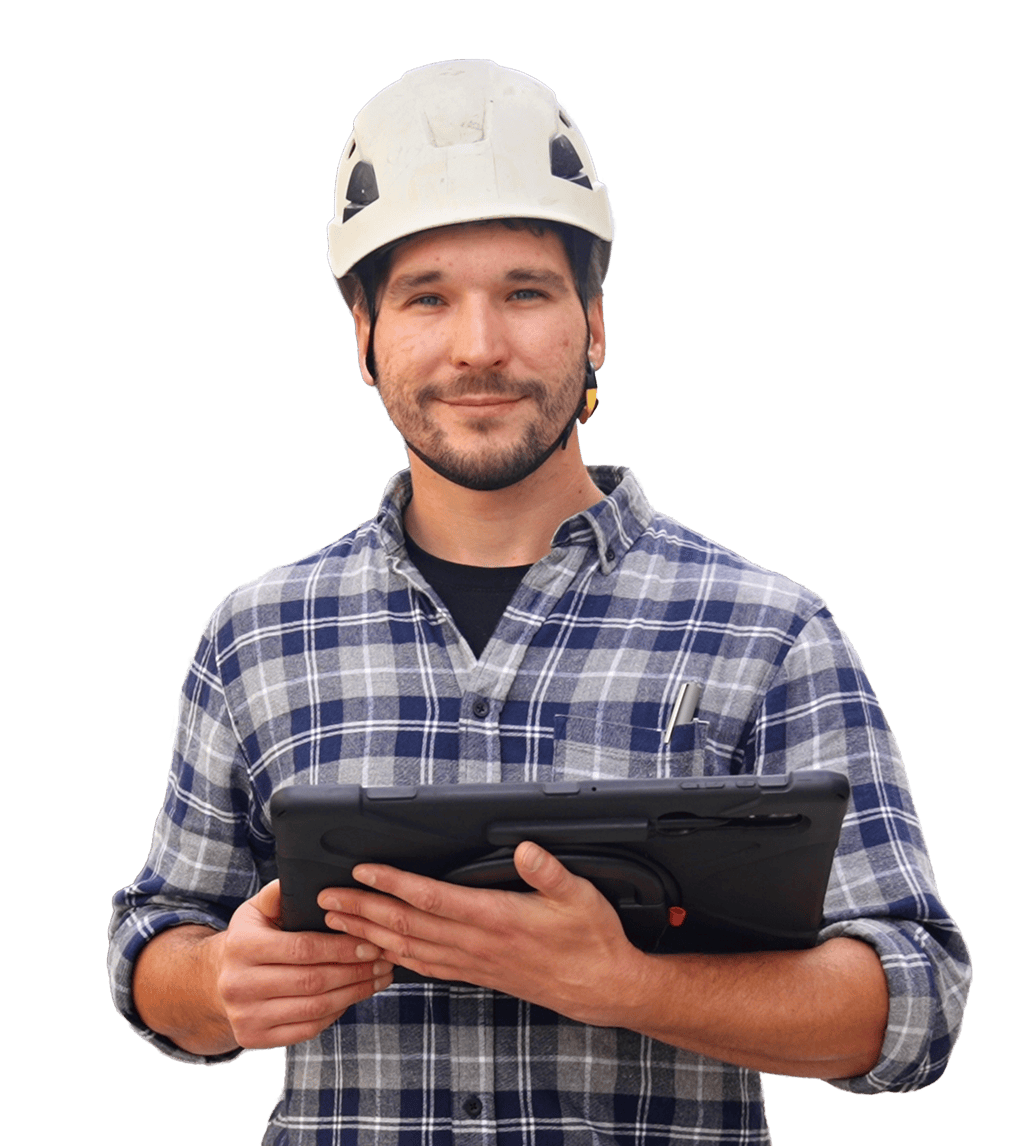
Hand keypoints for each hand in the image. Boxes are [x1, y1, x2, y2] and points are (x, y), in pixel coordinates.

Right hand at [214, 879, 393, 1048]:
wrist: (216, 981)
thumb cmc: (250, 938)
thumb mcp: (256, 910)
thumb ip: (279, 894)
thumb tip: (306, 879)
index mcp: (241, 946)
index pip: (302, 948)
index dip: (341, 947)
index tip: (370, 943)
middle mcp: (238, 984)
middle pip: (311, 980)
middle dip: (354, 971)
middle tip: (383, 961)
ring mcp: (245, 1016)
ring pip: (313, 1008)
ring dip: (352, 994)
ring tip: (377, 979)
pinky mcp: (253, 1039)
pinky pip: (306, 1029)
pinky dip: (335, 1014)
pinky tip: (352, 998)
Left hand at [318, 842, 648, 1025]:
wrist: (601, 987)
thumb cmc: (591, 938)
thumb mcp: (580, 894)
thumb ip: (548, 871)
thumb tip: (526, 848)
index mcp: (496, 917)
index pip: (432, 899)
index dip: (393, 883)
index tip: (363, 870)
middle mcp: (477, 943)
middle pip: (407, 925)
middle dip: (363, 909)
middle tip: (326, 898)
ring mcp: (473, 962)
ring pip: (409, 949)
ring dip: (369, 934)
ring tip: (337, 922)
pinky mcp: (477, 973)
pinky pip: (426, 967)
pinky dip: (395, 958)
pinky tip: (378, 952)